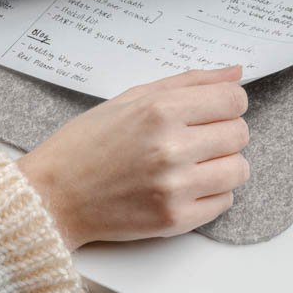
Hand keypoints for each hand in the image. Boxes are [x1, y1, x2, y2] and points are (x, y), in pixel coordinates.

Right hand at [18, 66, 250, 247]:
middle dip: (223, 133)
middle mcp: (171, 147)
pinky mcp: (174, 220)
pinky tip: (183, 187)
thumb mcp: (133, 97)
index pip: (234, 100)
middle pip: (240, 134)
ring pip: (238, 170)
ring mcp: (174, 187)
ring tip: (192, 164)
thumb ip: (189, 82)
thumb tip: (236, 72)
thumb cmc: (88, 143)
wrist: (53, 196)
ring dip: (222, 165)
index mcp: (160, 110)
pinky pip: (224, 202)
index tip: (213, 111)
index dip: (228, 104)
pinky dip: (211, 194)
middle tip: (195, 139)